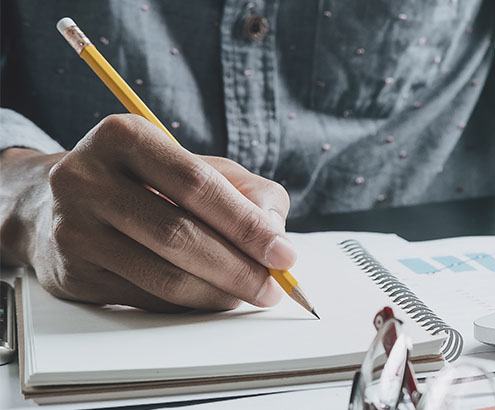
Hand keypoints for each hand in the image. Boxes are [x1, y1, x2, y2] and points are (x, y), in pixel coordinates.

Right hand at [1, 114, 293, 311]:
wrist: (49, 204)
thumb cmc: (143, 181)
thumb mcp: (193, 165)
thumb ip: (246, 190)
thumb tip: (274, 233)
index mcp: (123, 137)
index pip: (196, 184)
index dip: (246, 224)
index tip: (284, 253)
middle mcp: (87, 179)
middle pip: (179, 235)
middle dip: (238, 267)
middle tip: (272, 286)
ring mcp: (72, 228)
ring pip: (162, 275)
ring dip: (217, 293)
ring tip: (248, 294)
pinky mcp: (71, 273)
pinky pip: (145, 299)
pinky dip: (188, 304)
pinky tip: (211, 297)